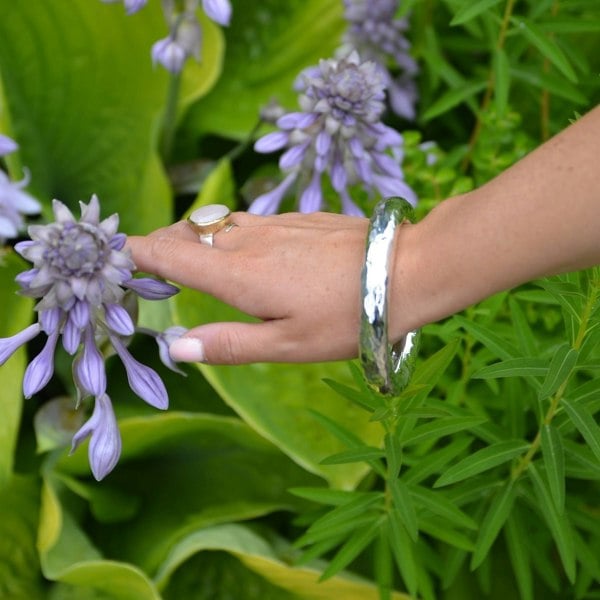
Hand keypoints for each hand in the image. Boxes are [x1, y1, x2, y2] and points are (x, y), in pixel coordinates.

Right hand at [127, 211, 369, 363]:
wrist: (405, 270)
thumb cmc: (347, 316)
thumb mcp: (286, 346)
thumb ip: (228, 344)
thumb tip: (176, 348)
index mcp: (237, 274)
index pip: (168, 253)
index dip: (136, 252)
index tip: (116, 257)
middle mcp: (247, 240)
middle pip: (187, 233)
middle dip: (164, 245)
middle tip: (153, 265)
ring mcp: (275, 223)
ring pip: (219, 225)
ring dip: (198, 239)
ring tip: (196, 261)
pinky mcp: (298, 218)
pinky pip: (250, 222)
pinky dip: (232, 235)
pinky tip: (250, 254)